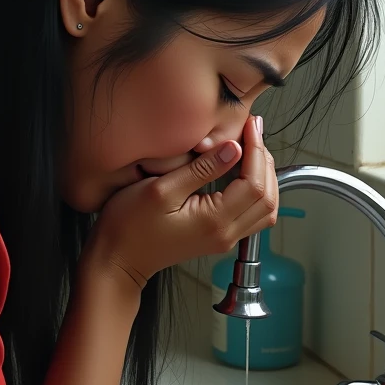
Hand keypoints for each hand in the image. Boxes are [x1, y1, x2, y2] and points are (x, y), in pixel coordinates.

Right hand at [83, 115, 277, 288]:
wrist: (117, 259)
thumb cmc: (130, 226)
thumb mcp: (161, 189)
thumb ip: (200, 169)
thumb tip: (233, 149)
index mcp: (215, 221)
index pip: (253, 183)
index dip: (255, 150)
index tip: (249, 126)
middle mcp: (226, 234)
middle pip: (267, 197)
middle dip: (264, 160)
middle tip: (253, 132)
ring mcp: (223, 239)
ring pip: (265, 209)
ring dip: (265, 177)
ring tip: (252, 149)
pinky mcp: (217, 238)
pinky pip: (252, 216)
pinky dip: (257, 193)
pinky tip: (243, 173)